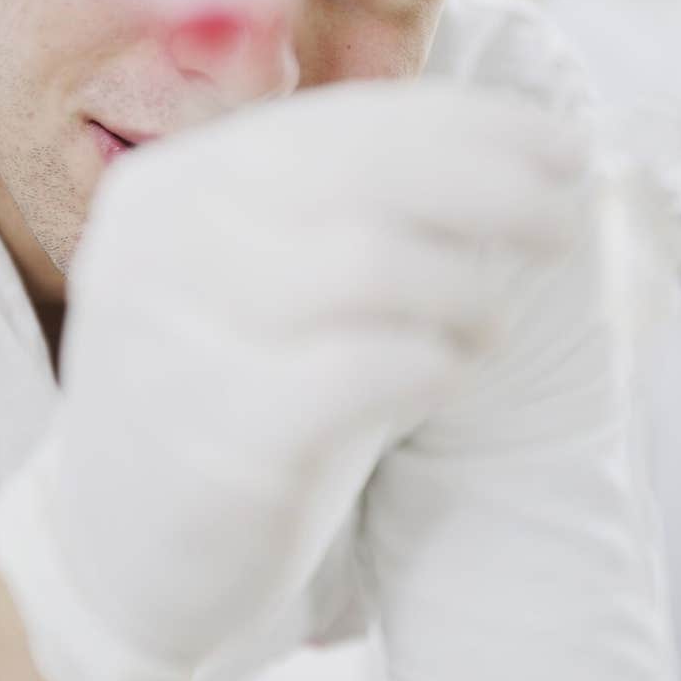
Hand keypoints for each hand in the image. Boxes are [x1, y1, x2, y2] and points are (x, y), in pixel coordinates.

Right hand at [0, 78, 587, 680]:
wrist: (116, 555)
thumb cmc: (221, 398)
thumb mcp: (255, 282)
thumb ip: (340, 212)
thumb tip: (507, 155)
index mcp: (173, 188)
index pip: (339, 125)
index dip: (468, 127)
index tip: (561, 147)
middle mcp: (162, 246)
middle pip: (360, 176)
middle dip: (490, 189)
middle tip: (564, 221)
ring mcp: (179, 339)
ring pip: (367, 263)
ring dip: (462, 288)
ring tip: (489, 325)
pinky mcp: (216, 439)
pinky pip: (358, 370)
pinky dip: (430, 362)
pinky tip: (450, 374)